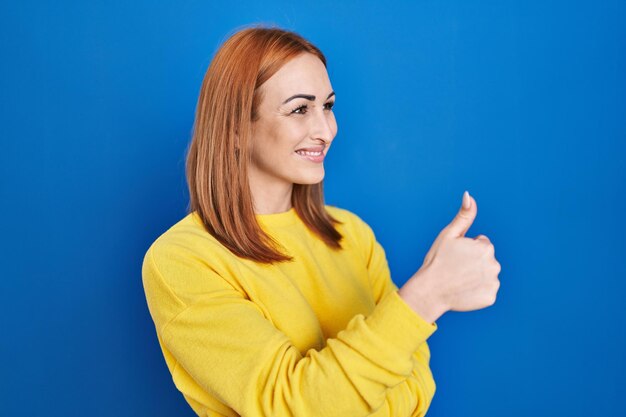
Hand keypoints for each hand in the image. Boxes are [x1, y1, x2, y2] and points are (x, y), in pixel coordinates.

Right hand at [398, 191, 500, 321]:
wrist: (429, 291)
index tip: (455, 256)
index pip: (481, 244)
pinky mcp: (490, 297)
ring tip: (459, 280)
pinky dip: (477, 291)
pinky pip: (486, 291)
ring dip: (476, 276)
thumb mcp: (449, 235)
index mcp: (486, 247)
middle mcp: (494, 264)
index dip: (466, 249)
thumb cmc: (437, 261)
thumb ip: (464, 216)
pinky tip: (464, 291)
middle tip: (456, 268)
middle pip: (486, 259)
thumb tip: (469, 195)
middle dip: (473, 262)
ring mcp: (493, 282)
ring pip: (487, 275)